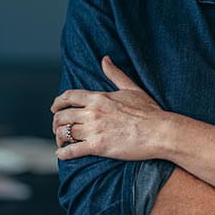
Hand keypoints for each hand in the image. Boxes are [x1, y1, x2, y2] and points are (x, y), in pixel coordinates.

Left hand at [51, 56, 168, 160]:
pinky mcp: (98, 146)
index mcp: (99, 97)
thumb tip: (105, 59)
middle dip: (56, 122)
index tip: (55, 108)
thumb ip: (115, 74)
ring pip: (64, 132)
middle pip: (63, 116)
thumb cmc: (149, 111)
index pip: (69, 96)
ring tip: (61, 142)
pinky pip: (72, 150)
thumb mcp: (132, 88)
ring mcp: (94, 130)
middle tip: (57, 127)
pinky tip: (62, 154)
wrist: (158, 131)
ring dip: (59, 138)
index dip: (58, 102)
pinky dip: (63, 153)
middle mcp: (93, 112)